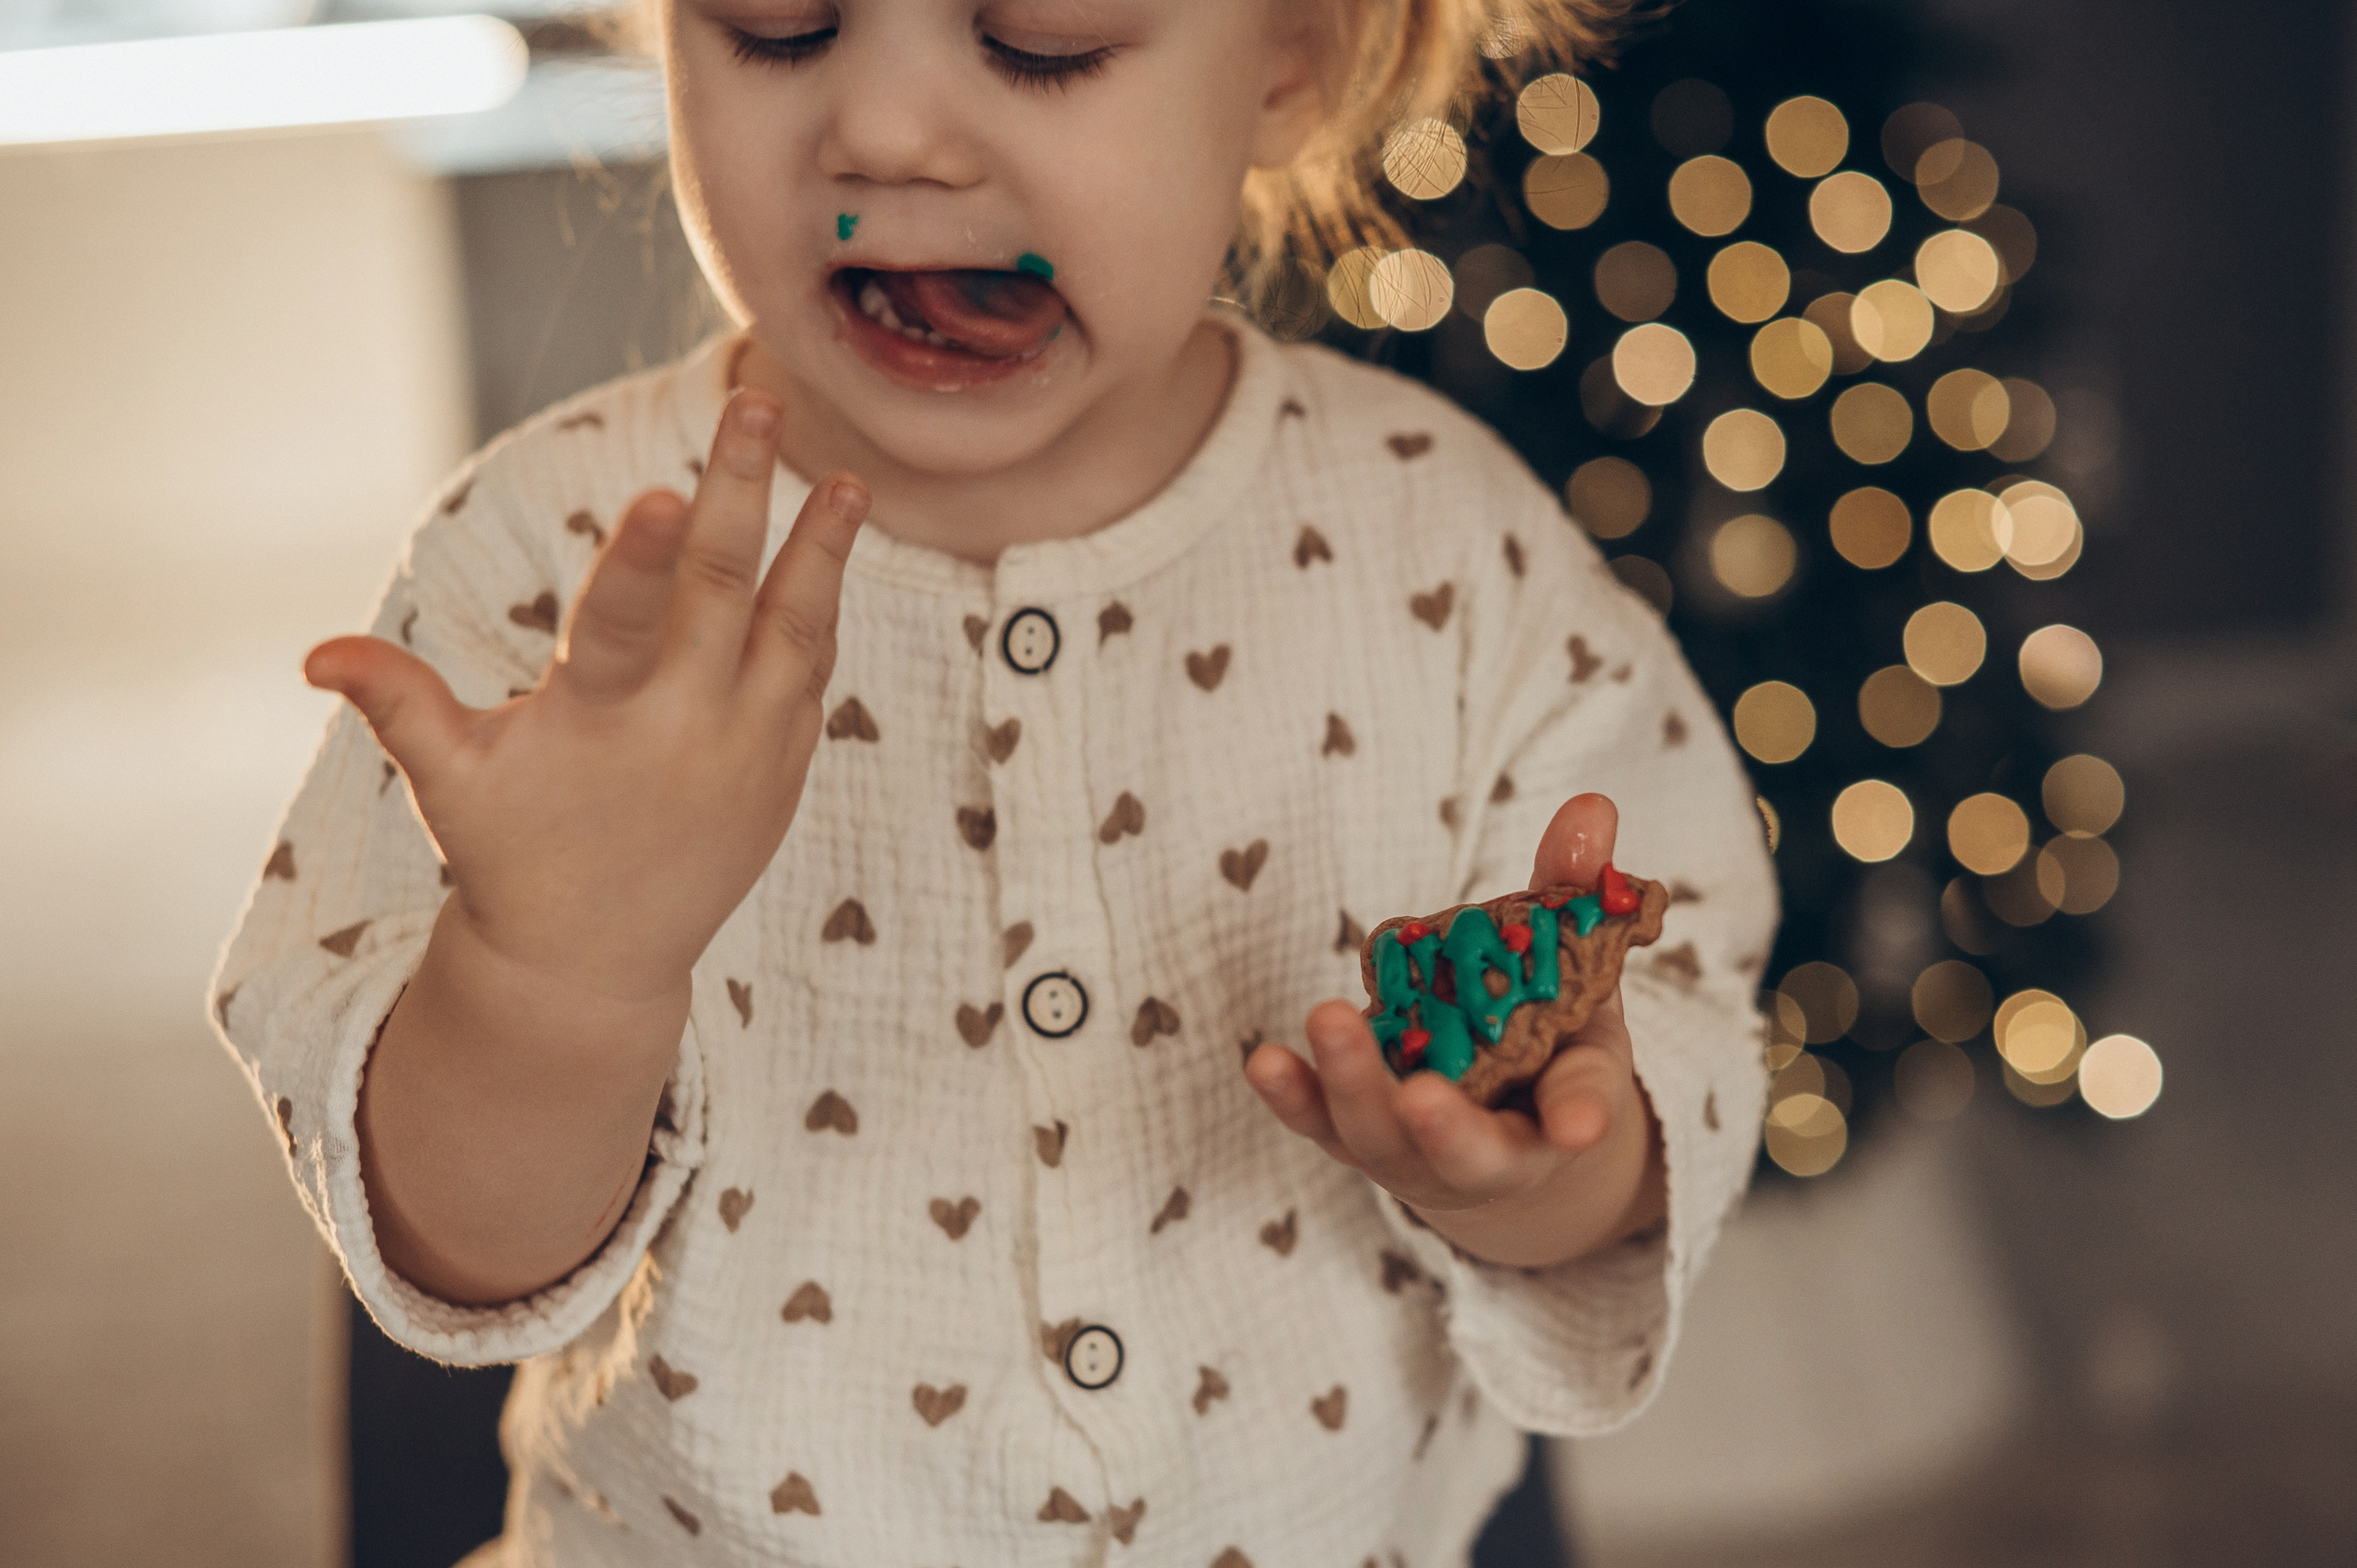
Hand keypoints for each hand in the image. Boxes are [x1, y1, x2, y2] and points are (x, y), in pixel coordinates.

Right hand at [305, 391, 868, 1005]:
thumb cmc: (512, 854)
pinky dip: (825, 611)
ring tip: (849, 480)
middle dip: (742, 492)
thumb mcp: (451, 782)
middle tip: (761, 402)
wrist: (597, 965)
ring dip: (824, 549)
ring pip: (798, 629)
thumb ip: (398, 704)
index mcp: (597, 722)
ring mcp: (748, 749)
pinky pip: (812, 673)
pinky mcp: (785, 769)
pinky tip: (834, 547)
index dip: (638, 558)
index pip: (617, 625)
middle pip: (723, 593)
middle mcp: (685, 728)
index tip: (664, 489)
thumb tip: (312, 655)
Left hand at [1244, 793, 1665, 1268]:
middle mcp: (1492, 1149)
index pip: (1580, 1109)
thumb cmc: (1543, 1031)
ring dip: (1352, 1084)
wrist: (1495, 1117)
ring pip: (1381, 1135)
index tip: (1578, 1124)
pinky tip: (1263, 1060)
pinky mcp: (1352, 1135)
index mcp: (1567, 1106)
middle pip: (1472, 1152)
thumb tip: (1590, 807)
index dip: (1581, 1114)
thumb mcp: (1573, 962)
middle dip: (1448, 1128)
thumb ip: (1573, 890)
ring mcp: (1415, 1150)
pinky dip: (1291, 1094)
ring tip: (1330, 1019)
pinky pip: (1317, 1119)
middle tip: (1424, 1099)